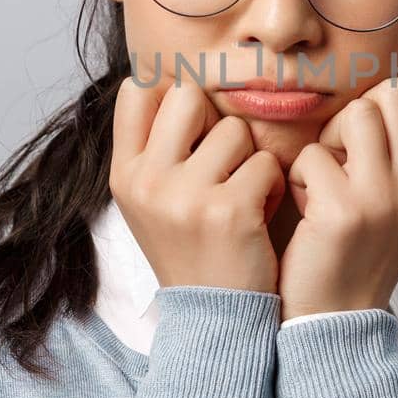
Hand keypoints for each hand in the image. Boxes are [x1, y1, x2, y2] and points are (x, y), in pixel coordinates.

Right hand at [108, 73, 285, 293]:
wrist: (214, 316)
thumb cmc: (191, 247)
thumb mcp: (150, 201)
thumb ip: (154, 147)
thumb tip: (168, 82)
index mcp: (125, 174)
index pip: (137, 90)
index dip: (171, 98)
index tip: (190, 129)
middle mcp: (148, 180)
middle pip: (188, 95)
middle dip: (214, 122)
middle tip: (221, 162)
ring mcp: (186, 195)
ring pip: (235, 129)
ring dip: (249, 159)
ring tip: (242, 195)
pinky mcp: (229, 210)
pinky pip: (265, 163)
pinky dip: (273, 186)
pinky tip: (260, 214)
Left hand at [278, 77, 397, 322]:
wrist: (338, 320)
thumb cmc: (358, 255)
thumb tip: (389, 95)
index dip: (390, 103)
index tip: (367, 138)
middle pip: (395, 94)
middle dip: (359, 113)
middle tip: (342, 154)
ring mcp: (384, 197)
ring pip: (357, 113)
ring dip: (329, 140)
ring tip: (324, 179)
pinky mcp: (343, 211)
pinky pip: (313, 155)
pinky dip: (299, 177)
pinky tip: (306, 209)